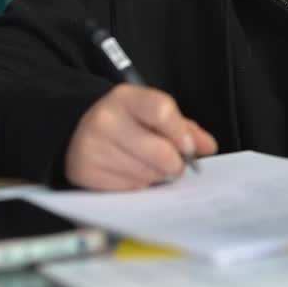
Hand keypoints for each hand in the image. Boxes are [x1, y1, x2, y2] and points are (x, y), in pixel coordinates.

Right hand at [64, 84, 217, 189]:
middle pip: (158, 151)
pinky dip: (138, 185)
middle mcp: (106, 118)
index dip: (181, 133)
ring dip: (157, 176)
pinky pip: (129, 188)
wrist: (80, 132)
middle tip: (176, 165)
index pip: (161, 110)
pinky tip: (132, 173)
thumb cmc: (127, 123)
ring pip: (146, 174)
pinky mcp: (86, 172)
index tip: (190, 149)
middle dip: (175, 164)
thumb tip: (207, 146)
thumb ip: (184, 127)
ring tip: (150, 166)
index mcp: (126, 97)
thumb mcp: (152, 113)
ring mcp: (93, 146)